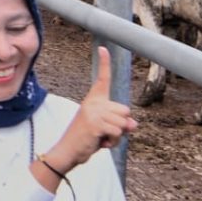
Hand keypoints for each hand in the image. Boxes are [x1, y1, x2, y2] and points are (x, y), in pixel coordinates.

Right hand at [44, 47, 135, 171]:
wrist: (68, 152)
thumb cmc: (86, 140)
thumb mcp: (105, 129)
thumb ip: (120, 124)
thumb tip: (133, 124)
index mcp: (93, 100)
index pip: (102, 79)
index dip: (104, 63)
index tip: (103, 48)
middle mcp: (93, 103)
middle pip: (125, 110)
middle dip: (120, 125)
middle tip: (103, 133)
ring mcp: (94, 113)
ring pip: (123, 123)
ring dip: (116, 136)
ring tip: (101, 138)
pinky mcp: (95, 124)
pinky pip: (117, 132)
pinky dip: (113, 142)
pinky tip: (100, 143)